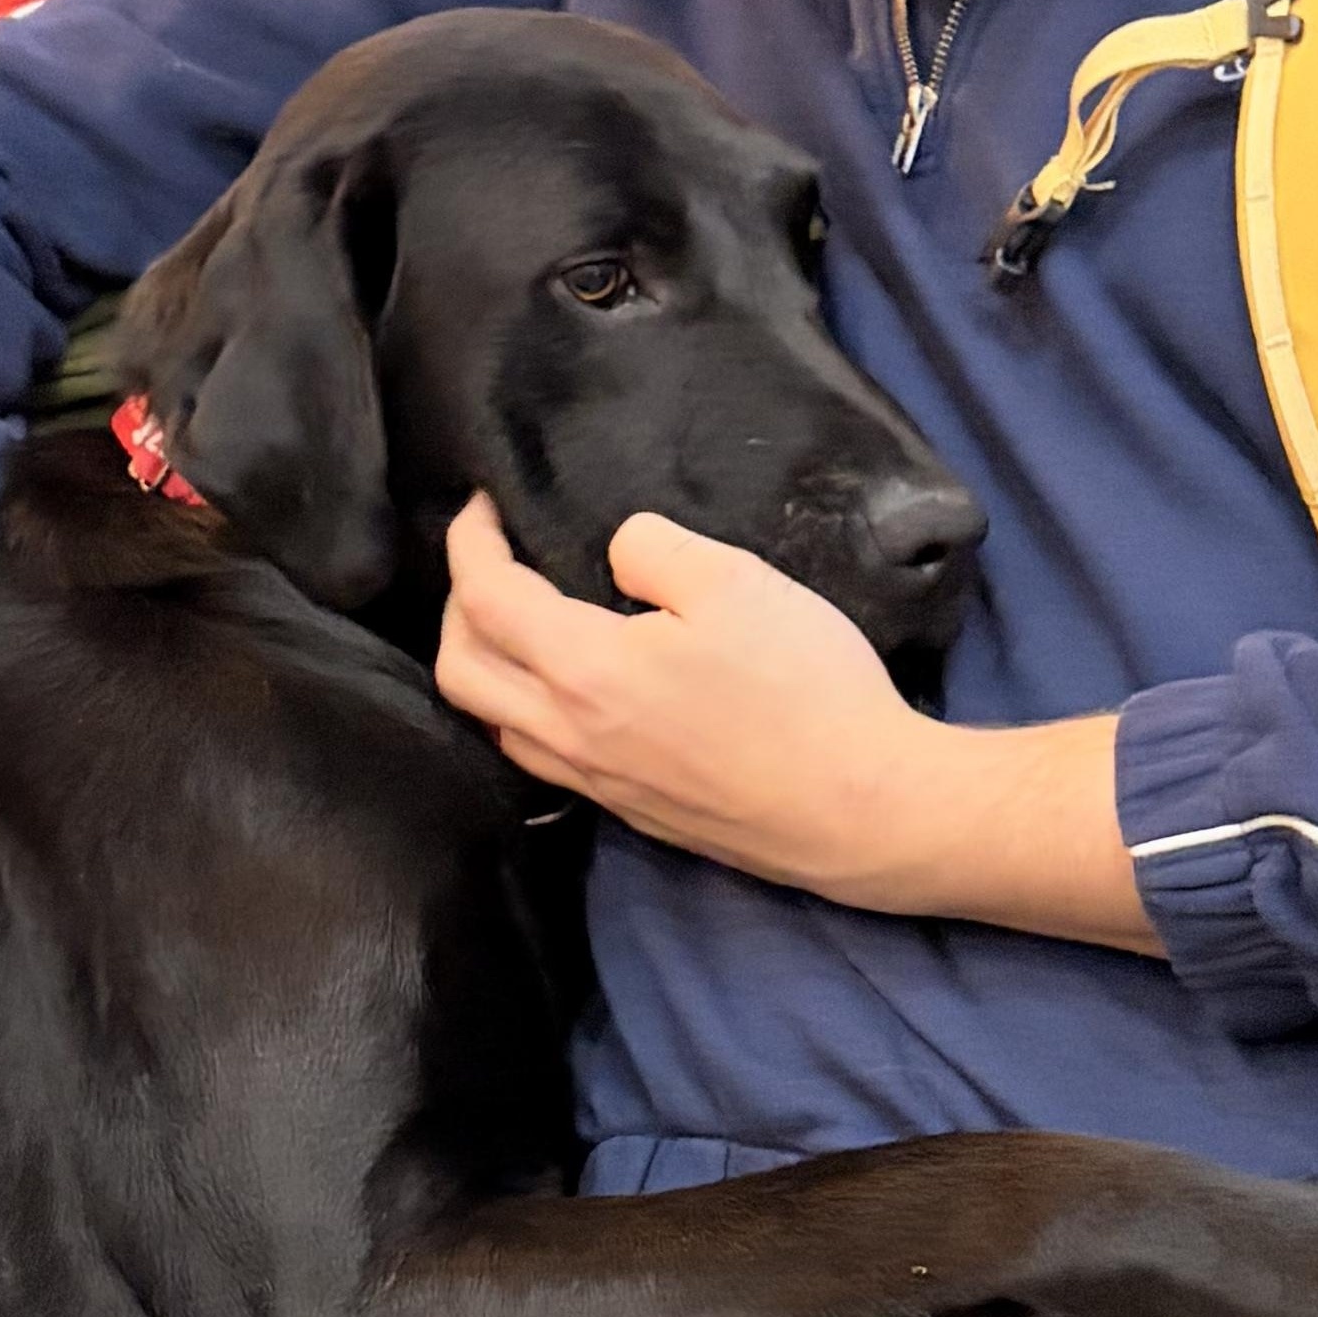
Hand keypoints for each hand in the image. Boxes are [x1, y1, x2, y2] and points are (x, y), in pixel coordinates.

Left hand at [433, 497, 1158, 948]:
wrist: (860, 809)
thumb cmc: (805, 690)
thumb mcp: (736, 583)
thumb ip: (655, 551)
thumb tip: (616, 553)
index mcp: (583, 670)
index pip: (485, 598)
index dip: (469, 542)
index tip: (483, 505)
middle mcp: (569, 734)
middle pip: (461, 670)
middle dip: (457, 607)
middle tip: (491, 563)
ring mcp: (596, 782)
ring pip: (495, 722)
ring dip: (486, 667)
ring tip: (519, 625)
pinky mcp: (629, 810)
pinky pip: (540, 758)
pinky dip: (524, 712)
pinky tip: (567, 691)